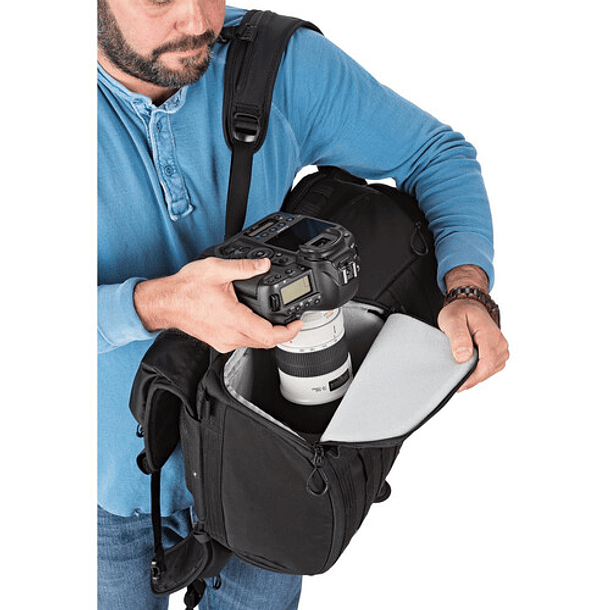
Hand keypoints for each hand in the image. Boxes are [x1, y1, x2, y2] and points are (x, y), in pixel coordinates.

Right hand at [134, 257, 302, 352]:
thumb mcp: (217, 269)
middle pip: (265, 343)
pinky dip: (253, 334)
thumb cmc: (185, 289)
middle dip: (282, 334)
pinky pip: (242, 342)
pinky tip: (253, 321)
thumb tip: (264, 264)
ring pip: (254, 344)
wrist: (165, 303)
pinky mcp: (218, 342)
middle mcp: (230, 335)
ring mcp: (224, 341)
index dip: (289, 333)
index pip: (269, 336)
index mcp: (234, 320)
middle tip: (291, 322)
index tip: (298, 324)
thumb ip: (243, 267)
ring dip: (267, 334)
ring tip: (275, 320)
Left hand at [438, 265, 508, 390]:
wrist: (468, 305)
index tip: (457, 384)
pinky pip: (488, 369)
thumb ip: (458, 338)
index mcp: (490, 335)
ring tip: (458, 369)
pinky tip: (466, 366)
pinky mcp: (498, 354)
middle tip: (453, 378)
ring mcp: (501, 349)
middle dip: (470, 377)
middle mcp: (500, 344)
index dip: (471, 378)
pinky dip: (477, 371)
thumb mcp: (452, 320)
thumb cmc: (460, 311)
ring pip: (488, 372)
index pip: (486, 365)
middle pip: (487, 371)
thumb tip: (464, 357)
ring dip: (473, 374)